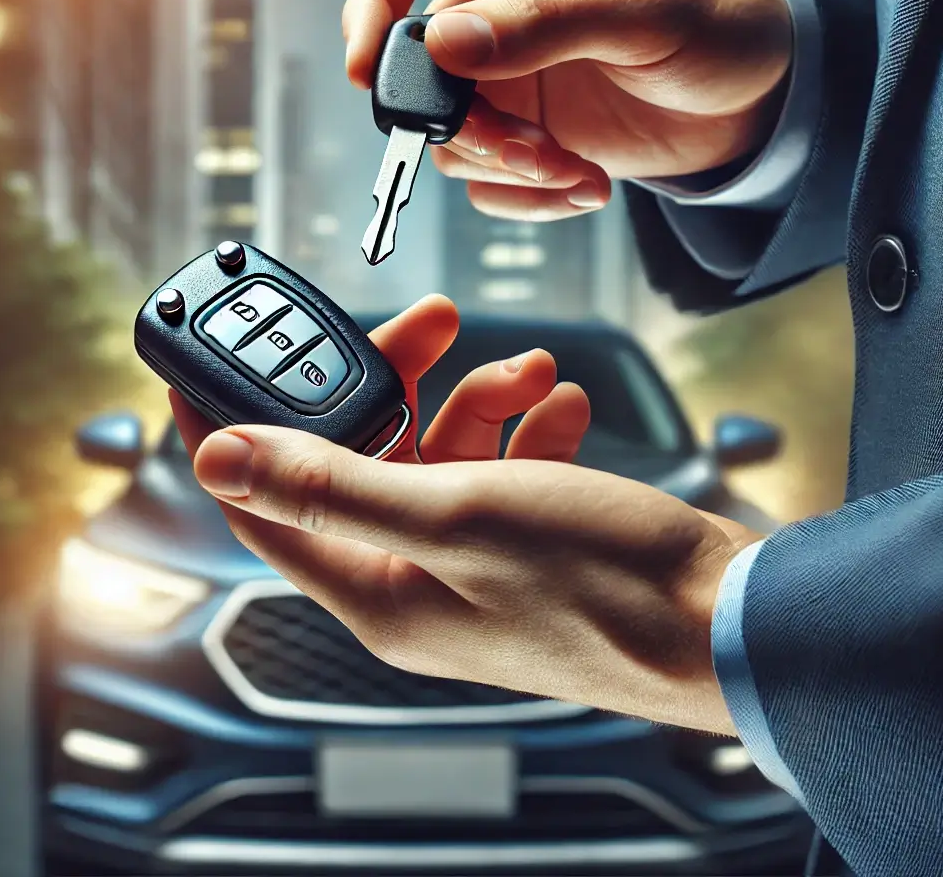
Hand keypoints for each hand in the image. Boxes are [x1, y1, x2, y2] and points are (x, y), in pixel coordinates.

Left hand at [171, 296, 760, 733]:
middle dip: (396, 381)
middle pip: (367, 456)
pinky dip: (527, 426)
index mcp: (378, 589)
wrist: (725, 619)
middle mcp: (418, 577)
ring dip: (481, 397)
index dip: (234, 433)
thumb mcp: (456, 516)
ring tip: (532, 370)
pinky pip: (502, 466)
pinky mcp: (527, 539)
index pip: (266, 507)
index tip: (217, 364)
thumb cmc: (602, 586)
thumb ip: (332, 485)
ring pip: (442, 451)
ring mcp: (475, 558)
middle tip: (429, 322)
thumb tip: (221, 460)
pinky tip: (565, 407)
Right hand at [343, 0, 791, 220]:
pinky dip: (530, 197)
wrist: (758, 94)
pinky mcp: (525, 132)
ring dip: (510, 170)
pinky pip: (489, 180)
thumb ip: (545, 24)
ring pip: (453, 138)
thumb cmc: (719, 19)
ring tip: (577, 171)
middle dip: (466, 126)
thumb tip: (445, 44)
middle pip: (419, 71)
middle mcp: (496, 8)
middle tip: (528, 150)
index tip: (368, 73)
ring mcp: (507, 77)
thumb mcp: (644, 11)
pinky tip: (587, 184)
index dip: (372, 7)